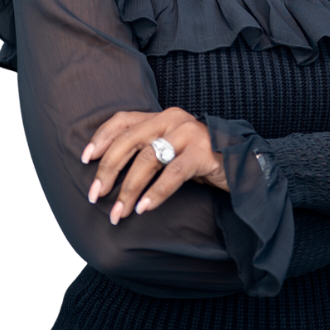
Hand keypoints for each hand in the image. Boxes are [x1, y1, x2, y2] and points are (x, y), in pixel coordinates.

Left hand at [81, 107, 229, 225]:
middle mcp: (172, 119)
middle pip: (129, 141)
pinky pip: (172, 174)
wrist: (244, 165)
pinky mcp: (203, 152)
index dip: (101, 138)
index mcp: (161, 116)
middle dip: (108, 170)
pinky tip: (143, 209)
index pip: (122, 119)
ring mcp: (189, 133)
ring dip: (129, 189)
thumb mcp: (170, 150)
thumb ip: (147, 149)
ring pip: (148, 159)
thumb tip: (109, 172)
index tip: (85, 159)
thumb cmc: (201, 161)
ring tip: (119, 213)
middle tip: (95, 196)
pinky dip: (155, 193)